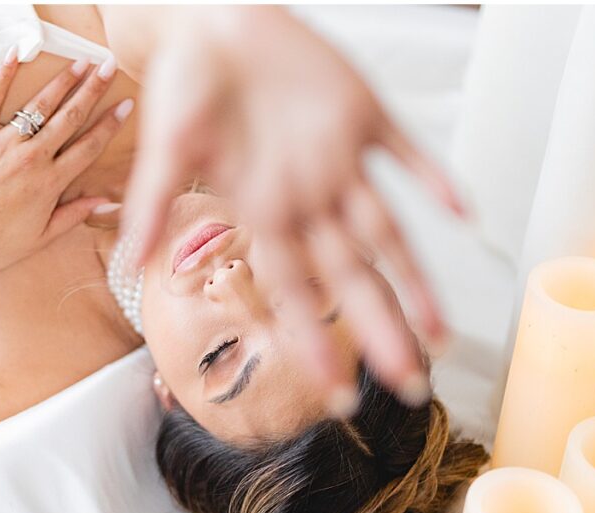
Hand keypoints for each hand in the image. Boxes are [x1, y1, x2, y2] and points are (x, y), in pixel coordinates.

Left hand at [0, 48, 132, 275]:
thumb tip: (104, 203)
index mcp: (50, 184)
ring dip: (63, 81)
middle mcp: (31, 158)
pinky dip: (4, 75)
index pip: (89, 147)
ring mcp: (3, 143)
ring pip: (40, 105)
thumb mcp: (39, 239)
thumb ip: (73, 216)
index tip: (126, 105)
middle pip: (70, 117)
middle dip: (93, 89)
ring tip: (80, 62)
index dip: (110, 124)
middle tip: (109, 67)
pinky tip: (16, 53)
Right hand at [123, 7, 461, 407]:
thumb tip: (130, 263)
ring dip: (417, 283)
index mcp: (261, 211)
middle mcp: (306, 198)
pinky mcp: (363, 115)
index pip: (293, 291)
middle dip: (382, 332)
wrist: (212, 21)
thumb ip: (153, 202)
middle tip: (412, 387)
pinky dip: (434, 180)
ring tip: (443, 336)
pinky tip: (464, 215)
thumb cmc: (184, 83)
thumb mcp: (166, 143)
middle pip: (352, 278)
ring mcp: (339, 161)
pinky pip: (408, 155)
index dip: (315, 343)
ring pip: (389, 234)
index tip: (337, 394)